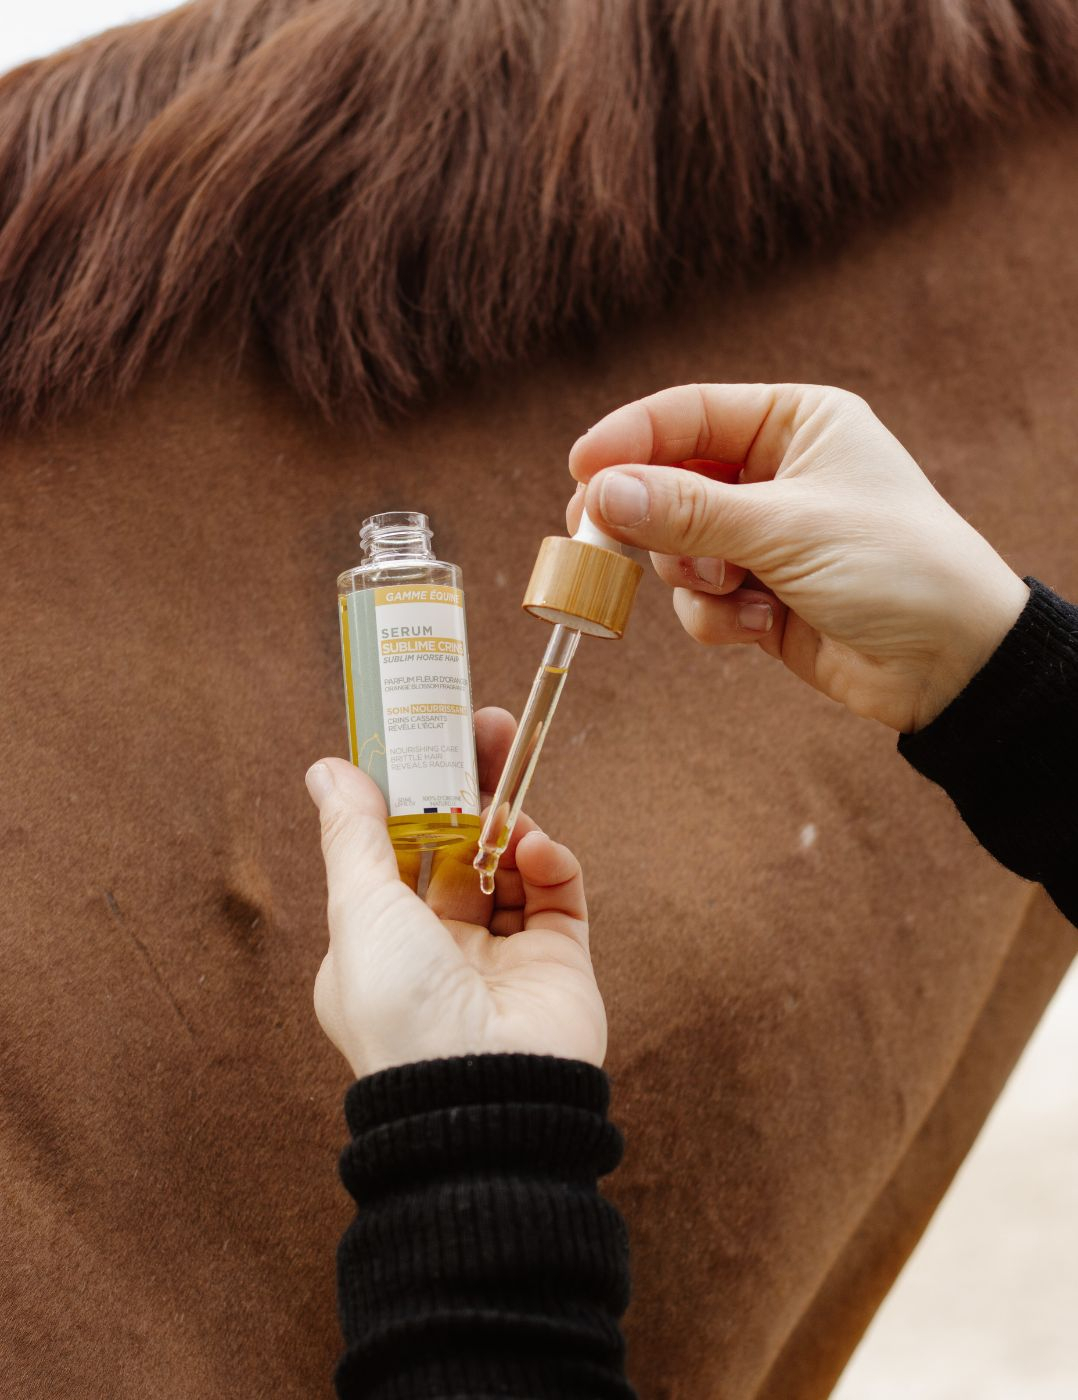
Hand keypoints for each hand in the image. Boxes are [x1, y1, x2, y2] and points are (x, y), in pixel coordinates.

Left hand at [305, 707, 604, 1079]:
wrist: (484, 1103)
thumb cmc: (402, 1010)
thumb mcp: (360, 912)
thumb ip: (352, 837)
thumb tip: (327, 769)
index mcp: (381, 942)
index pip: (397, 849)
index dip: (412, 793)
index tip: (426, 738)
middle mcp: (439, 948)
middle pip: (459, 844)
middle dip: (473, 786)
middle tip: (490, 728)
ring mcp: (501, 956)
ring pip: (509, 863)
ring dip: (511, 820)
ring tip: (511, 789)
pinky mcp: (558, 963)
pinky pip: (558, 895)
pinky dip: (552, 863)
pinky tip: (539, 851)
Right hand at [569, 383, 1028, 731]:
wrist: (950, 663)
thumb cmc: (894, 565)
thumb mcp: (787, 526)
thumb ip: (687, 510)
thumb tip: (599, 493)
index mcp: (795, 423)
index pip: (690, 414)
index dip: (630, 438)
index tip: (580, 469)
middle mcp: (774, 473)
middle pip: (668, 481)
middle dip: (646, 517)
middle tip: (597, 538)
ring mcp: (762, 537)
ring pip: (676, 547)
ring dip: (694, 575)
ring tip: (734, 589)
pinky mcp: (756, 596)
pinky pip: (699, 600)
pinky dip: (719, 616)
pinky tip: (763, 625)